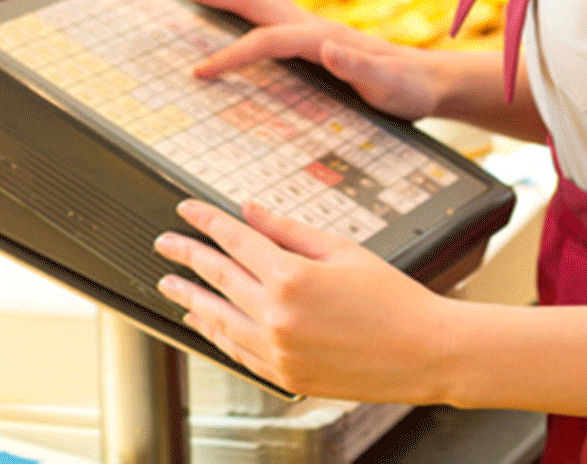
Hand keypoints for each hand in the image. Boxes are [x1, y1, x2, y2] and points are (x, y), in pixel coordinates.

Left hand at [156, 198, 459, 401]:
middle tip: (163, 244)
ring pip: (218, 320)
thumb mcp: (342, 250)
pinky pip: (237, 353)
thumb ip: (288, 231)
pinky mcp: (285, 377)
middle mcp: (277, 316)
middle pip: (218, 278)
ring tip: (170, 286)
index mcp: (292, 277)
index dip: (207, 221)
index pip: (235, 240)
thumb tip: (249, 212)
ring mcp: (278, 351)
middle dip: (186, 256)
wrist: (423, 351)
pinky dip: (215, 335)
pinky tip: (204, 324)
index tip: (186, 209)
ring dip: (191, 300)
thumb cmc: (392, 299)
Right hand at [157, 0, 442, 120]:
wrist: (428, 80)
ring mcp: (308, 22)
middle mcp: (310, 23)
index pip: (265, 41)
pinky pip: (263, 4)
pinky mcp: (309, 31)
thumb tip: (329, 47)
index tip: (199, 72)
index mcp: (320, 39)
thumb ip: (360, 69)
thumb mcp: (389, 87)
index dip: (231, 55)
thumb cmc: (406, 90)